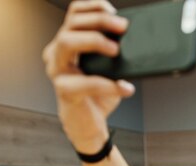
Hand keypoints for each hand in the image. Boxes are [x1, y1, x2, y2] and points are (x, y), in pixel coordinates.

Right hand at [42, 0, 134, 152]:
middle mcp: (58, 52)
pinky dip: (108, 85)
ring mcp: (58, 70)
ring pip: (67, 43)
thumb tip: (138, 41)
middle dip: (99, 20)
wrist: (88, 124)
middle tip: (122, 27)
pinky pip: (84, 82)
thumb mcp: (110, 69)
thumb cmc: (97, 95)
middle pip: (72, 23)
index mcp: (69, 42)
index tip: (115, 11)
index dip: (94, 7)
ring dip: (94, 41)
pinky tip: (125, 88)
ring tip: (116, 50)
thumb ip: (115, 53)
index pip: (75, 13)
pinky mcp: (64, 90)